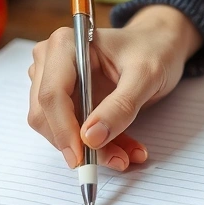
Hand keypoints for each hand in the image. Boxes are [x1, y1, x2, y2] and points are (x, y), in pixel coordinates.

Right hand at [27, 5, 201, 170]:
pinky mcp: (63, 100)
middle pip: (46, 115)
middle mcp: (51, 61)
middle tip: (116, 159)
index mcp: (65, 44)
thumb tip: (90, 138)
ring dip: (89, 150)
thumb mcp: (146, 76)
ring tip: (127, 153)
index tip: (82, 157)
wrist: (157, 46)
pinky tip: (122, 148)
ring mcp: (53, 81)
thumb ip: (120, 106)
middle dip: (78, 144)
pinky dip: (95, 147)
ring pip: (55, 130)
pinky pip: (69, 133)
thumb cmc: (152, 50)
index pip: (52, 94)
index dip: (63, 129)